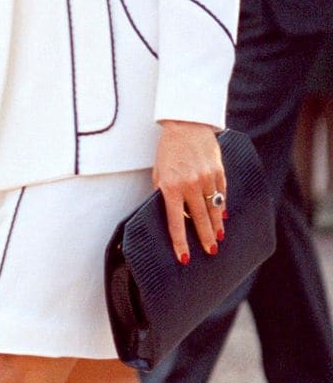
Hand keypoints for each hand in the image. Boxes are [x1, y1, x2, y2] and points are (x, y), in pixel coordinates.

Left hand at [153, 121, 226, 264]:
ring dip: (216, 226)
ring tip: (219, 238)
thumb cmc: (168, 150)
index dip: (180, 243)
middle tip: (210, 251)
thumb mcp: (158, 172)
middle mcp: (190, 185)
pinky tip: (223, 216)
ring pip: (214, 209)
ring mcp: (207, 178)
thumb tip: (172, 213)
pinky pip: (222, 194)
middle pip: (199, 220)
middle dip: (205, 238)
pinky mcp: (219, 171)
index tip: (184, 257)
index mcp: (171, 188)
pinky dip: (222, 206)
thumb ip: (163, 193)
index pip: (176, 223)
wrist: (186, 125)